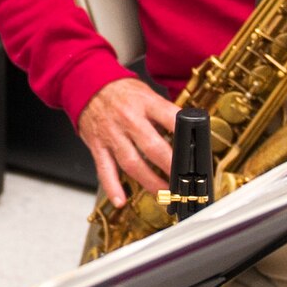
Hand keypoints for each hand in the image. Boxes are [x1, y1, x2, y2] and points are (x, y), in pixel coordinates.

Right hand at [76, 77, 181, 201]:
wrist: (87, 86)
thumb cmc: (121, 92)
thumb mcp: (148, 94)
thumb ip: (165, 114)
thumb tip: (189, 134)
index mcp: (146, 103)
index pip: (172, 120)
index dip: (188, 137)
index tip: (198, 153)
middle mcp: (129, 120)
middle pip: (153, 147)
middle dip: (171, 167)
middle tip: (184, 182)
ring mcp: (112, 135)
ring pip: (132, 163)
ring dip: (150, 182)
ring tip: (165, 194)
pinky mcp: (98, 147)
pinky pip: (105, 170)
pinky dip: (112, 187)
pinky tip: (121, 200)